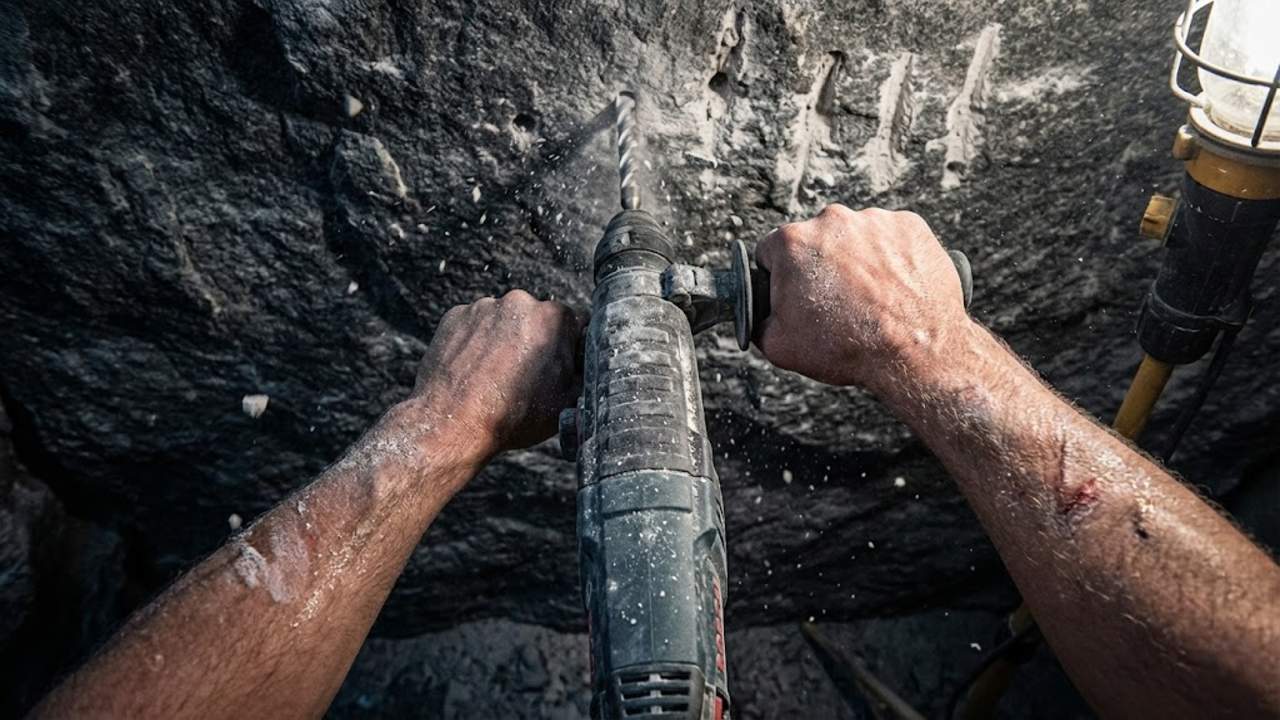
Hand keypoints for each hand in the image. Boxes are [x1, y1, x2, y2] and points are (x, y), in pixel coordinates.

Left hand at [411, 290, 584, 455]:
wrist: (453, 425)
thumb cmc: (512, 416)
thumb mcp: (569, 402)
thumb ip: (588, 374)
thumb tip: (594, 366)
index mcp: (554, 317)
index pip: (575, 323)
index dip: (571, 347)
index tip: (560, 366)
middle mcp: (519, 303)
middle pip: (537, 318)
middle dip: (537, 340)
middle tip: (527, 375)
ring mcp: (483, 308)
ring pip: (504, 320)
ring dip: (505, 340)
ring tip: (497, 376)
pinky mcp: (455, 316)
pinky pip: (474, 325)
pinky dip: (477, 342)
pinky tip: (476, 370)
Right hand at [754, 204, 966, 388]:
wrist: (915, 353)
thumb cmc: (849, 348)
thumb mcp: (779, 346)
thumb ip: (758, 320)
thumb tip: (759, 312)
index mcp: (793, 242)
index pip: (771, 251)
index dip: (780, 277)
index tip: (796, 294)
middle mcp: (832, 220)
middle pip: (815, 240)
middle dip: (820, 266)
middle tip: (835, 302)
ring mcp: (875, 220)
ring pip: (854, 237)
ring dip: (857, 260)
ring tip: (869, 298)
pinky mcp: (910, 226)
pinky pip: (891, 238)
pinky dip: (890, 258)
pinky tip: (892, 287)